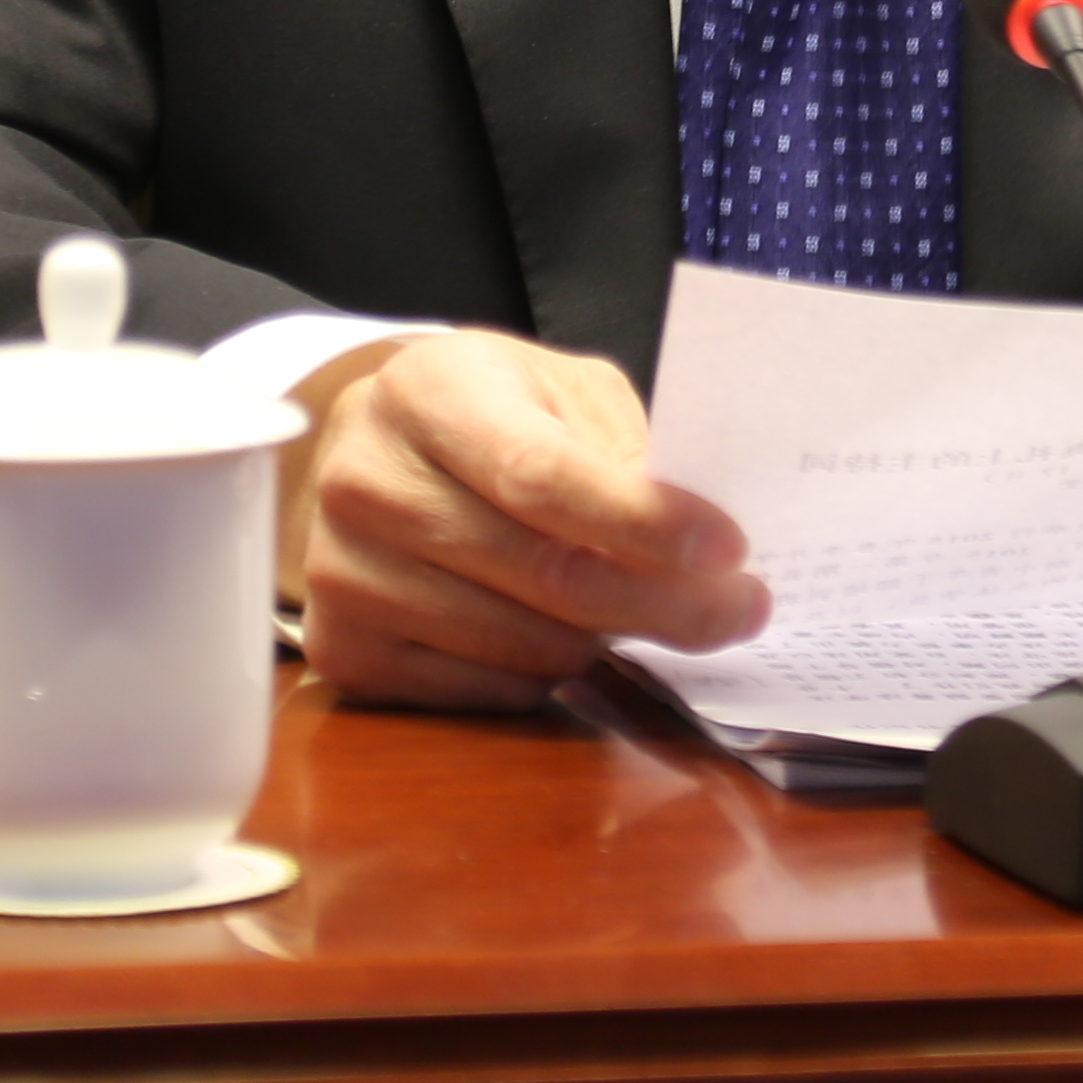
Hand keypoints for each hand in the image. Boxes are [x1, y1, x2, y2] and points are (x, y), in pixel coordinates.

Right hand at [278, 330, 768, 710]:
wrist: (374, 452)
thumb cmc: (490, 413)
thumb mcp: (561, 390)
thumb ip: (623, 448)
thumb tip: (701, 543)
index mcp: (427, 391)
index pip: (541, 474)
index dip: (641, 521)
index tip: (727, 549)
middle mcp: (366, 481)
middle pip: (544, 575)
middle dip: (664, 602)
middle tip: (740, 609)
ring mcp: (342, 572)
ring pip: (524, 645)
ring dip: (607, 640)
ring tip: (639, 606)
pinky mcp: (342, 648)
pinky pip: (485, 692)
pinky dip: (545, 675)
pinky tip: (555, 629)